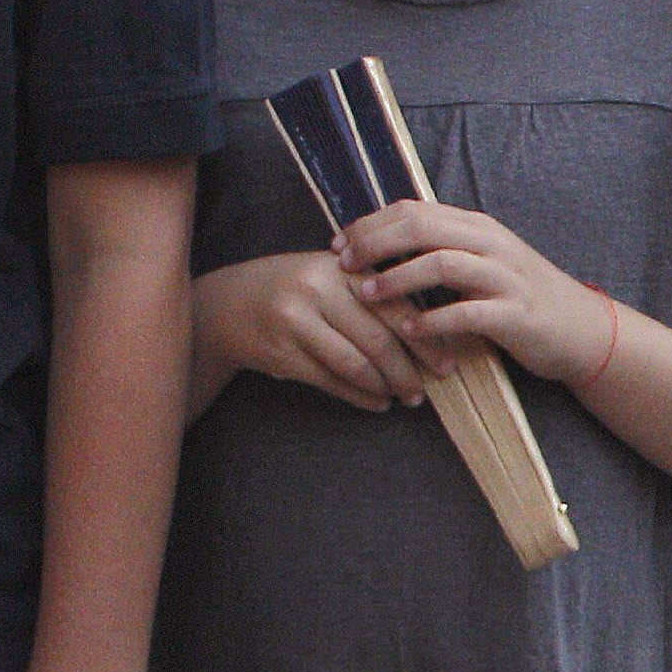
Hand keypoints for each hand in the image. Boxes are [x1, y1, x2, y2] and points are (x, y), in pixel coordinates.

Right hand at [195, 248, 433, 410]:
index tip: (446, 364)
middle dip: (409, 372)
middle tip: (424, 392)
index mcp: (337, 268)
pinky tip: (374, 402)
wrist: (224, 304)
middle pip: (378, 340)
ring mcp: (294, 320)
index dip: (426, 340)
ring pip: (356, 364)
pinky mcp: (280, 351)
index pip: (394, 307)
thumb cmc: (290, 290)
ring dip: (385, 388)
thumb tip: (429, 332)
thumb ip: (370, 291)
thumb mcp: (328, 276)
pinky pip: (331, 380)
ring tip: (401, 399)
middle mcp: (315, 289)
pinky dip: (360, 397)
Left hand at [339, 201, 611, 385]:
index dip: (370, 224)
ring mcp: (506, 277)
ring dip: (398, 278)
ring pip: (443, 264)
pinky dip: (434, 320)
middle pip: (422, 228)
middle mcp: (490, 243)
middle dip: (375, 243)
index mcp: (475, 226)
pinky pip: (468, 312)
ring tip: (367, 293)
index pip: (412, 210)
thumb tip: (375, 244)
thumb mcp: (479, 260)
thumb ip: (438, 247)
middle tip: (344, 264)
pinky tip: (409, 329)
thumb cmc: (517, 295)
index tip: (338, 243)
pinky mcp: (516, 314)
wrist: (583, 329)